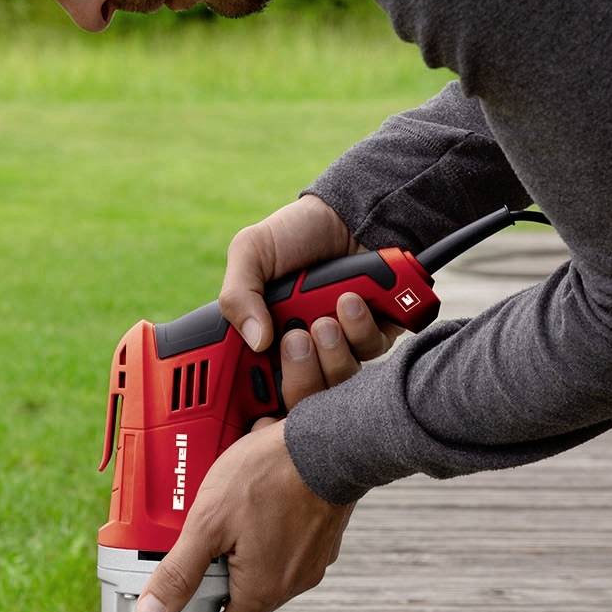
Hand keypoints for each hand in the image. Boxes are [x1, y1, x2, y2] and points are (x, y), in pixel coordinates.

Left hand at [136, 419, 352, 611]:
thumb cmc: (271, 476)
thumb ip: (179, 571)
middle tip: (198, 556)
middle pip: (248, 598)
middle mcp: (293, 581)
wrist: (327, 442)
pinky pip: (289, 547)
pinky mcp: (323, 534)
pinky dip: (268, 537)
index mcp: (263, 588)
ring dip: (245, 557)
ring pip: (269, 570)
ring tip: (225, 525)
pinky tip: (255, 508)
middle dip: (220, 582)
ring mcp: (313, 558)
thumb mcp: (209, 522)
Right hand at [220, 195, 403, 407]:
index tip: (258, 385)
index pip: (256, 388)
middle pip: (301, 398)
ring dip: (333, 349)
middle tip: (296, 336)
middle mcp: (303, 351)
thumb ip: (238, 293)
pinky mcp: (372, 336)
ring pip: (337, 380)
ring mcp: (339, 347)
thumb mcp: (252, 252)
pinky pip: (370, 353)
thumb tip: (255, 341)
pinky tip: (353, 300)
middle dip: (301, 372)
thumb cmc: (296, 233)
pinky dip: (361, 327)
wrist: (349, 213)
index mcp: (266, 339)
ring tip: (327, 316)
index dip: (257, 396)